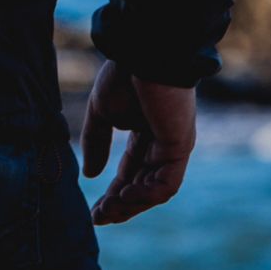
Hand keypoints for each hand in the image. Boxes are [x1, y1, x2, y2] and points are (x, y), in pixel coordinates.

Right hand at [79, 57, 195, 225]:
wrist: (144, 52)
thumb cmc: (124, 75)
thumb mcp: (101, 112)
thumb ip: (95, 142)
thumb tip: (90, 175)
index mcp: (145, 133)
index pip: (130, 172)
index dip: (112, 193)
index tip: (94, 211)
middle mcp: (162, 143)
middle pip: (142, 185)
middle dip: (120, 204)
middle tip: (99, 217)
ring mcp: (173, 146)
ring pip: (155, 190)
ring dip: (132, 204)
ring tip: (109, 210)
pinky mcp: (180, 146)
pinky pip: (166, 183)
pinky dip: (146, 195)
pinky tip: (125, 196)